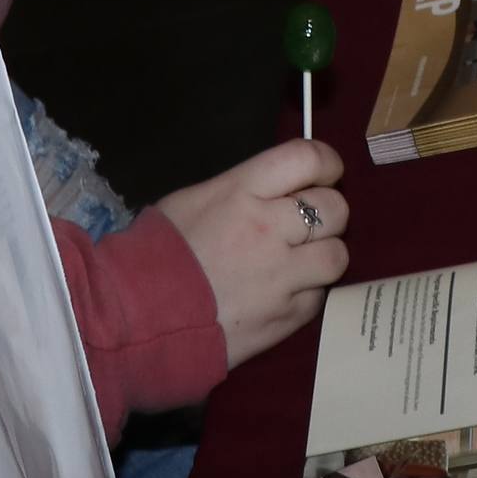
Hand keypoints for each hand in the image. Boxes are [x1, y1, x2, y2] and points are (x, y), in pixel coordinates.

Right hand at [159, 139, 350, 370]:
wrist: (138, 317)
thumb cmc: (158, 251)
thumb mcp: (194, 199)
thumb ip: (242, 189)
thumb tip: (275, 189)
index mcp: (245, 190)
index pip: (309, 159)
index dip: (326, 163)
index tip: (325, 173)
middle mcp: (271, 228)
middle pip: (335, 207)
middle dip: (328, 211)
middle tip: (308, 223)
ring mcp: (283, 276)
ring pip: (337, 255)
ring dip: (324, 255)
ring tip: (303, 261)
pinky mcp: (286, 318)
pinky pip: (319, 297)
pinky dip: (307, 293)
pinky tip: (284, 294)